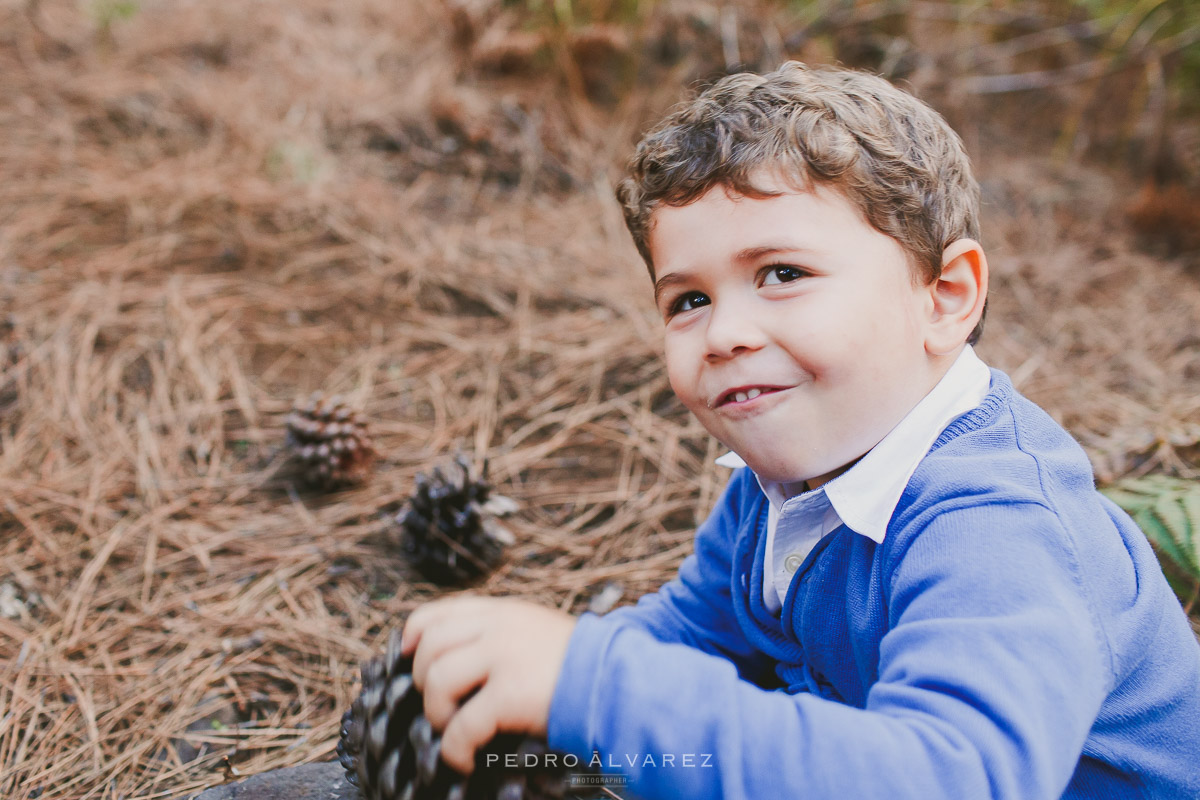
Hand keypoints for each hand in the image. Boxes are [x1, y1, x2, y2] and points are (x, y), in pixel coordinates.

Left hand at [400, 595, 576, 772]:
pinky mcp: (511, 693)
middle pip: (429, 646)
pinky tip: (464, 759)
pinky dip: (454, 748)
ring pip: (437, 680)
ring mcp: (505, 656)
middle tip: (440, 706)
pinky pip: (461, 725)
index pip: (438, 613)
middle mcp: (499, 627)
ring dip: (437, 713)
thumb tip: (456, 656)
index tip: (407, 658)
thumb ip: (499, 634)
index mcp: (503, 611)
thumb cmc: (579, 665)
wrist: (619, 681)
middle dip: (423, 681)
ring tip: (453, 730)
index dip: (413, 636)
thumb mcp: (536, 631)